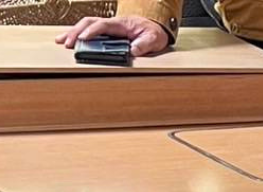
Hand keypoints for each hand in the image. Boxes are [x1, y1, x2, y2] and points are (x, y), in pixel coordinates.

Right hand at [55, 16, 170, 57]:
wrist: (156, 27)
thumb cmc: (154, 33)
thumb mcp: (153, 39)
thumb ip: (144, 45)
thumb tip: (133, 50)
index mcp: (121, 24)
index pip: (102, 25)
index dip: (92, 31)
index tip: (83, 39)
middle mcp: (111, 23)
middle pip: (88, 23)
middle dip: (76, 32)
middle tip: (66, 42)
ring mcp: (108, 27)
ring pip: (86, 26)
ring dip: (73, 33)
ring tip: (61, 41)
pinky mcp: (107, 32)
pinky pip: (90, 31)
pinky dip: (79, 35)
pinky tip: (70, 40)